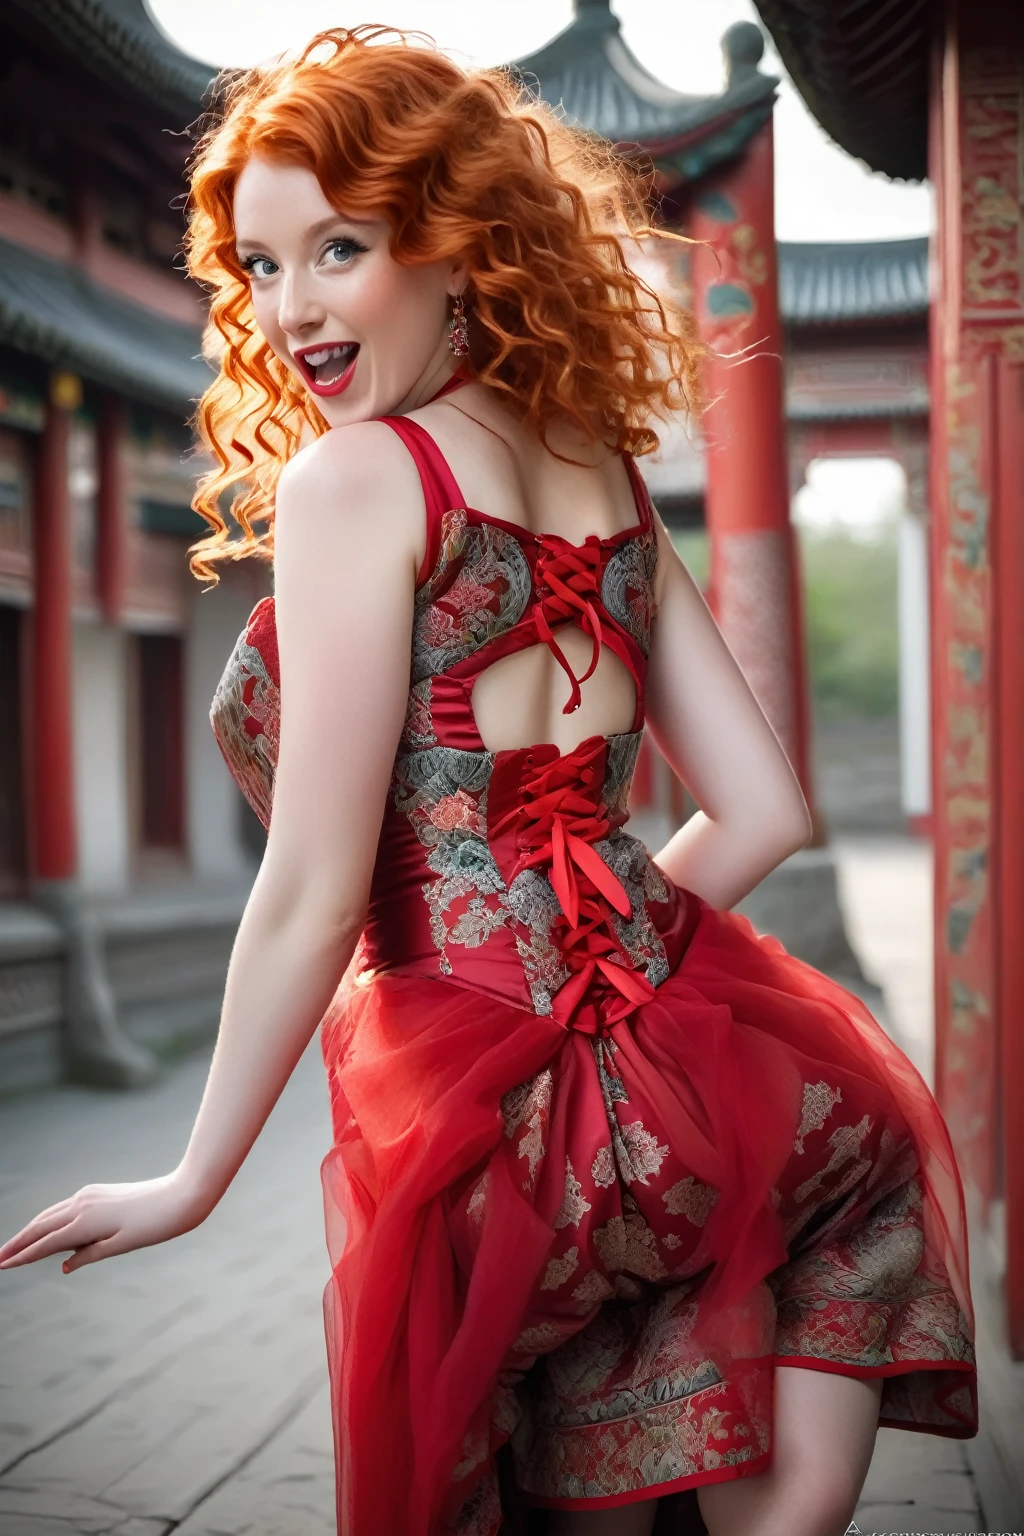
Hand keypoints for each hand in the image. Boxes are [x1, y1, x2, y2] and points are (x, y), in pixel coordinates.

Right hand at [0, 1171, 208, 1274]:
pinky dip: (49, 1220)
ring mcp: (89, 1195)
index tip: (2, 1265)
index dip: (23, 1256)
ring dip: (31, 1230)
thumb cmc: (155, 1225)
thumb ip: (89, 1254)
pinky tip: (47, 1230)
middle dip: (19, 1242)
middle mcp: (82, 1204)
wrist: (180, 1195)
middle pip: (41, 1226)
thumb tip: (64, 1264)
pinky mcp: (97, 1192)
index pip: (45, 1242)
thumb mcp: (121, 1246)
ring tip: (15, 1246)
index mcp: (86, 1221)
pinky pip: (64, 1208)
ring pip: (51, 1214)